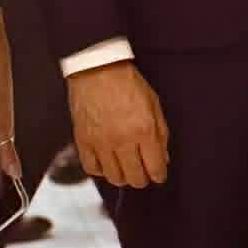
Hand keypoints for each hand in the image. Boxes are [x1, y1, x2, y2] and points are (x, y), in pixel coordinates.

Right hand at [69, 61, 169, 187]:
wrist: (97, 69)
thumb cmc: (127, 83)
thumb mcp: (154, 104)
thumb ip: (161, 134)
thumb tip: (163, 159)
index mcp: (144, 130)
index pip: (155, 168)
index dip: (159, 175)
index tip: (158, 174)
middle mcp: (122, 140)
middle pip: (135, 178)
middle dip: (142, 178)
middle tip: (143, 171)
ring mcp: (101, 143)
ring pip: (114, 178)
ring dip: (123, 176)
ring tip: (125, 167)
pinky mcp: (83, 141)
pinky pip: (92, 168)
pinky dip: (100, 170)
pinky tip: (106, 162)